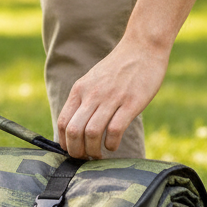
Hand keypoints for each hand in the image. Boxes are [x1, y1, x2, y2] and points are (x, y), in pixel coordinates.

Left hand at [57, 39, 169, 158]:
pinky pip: (114, 130)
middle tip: (85, 158)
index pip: (63, 122)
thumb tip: (75, 127)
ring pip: (92, 133)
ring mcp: (111, 98)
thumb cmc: (118, 68)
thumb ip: (84, 100)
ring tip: (99, 154)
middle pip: (74, 131)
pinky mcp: (130, 103)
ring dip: (93, 150)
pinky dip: (111, 144)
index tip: (72, 150)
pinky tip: (114, 144)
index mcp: (80, 90)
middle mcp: (92, 94)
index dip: (65, 142)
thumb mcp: (93, 80)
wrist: (142, 48)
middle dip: (77, 151)